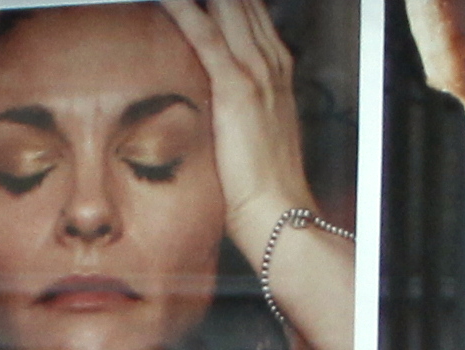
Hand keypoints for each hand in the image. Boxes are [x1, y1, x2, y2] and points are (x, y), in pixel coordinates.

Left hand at [154, 0, 317, 249]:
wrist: (279, 214)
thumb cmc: (260, 187)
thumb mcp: (250, 135)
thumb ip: (233, 109)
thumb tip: (205, 106)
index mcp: (275, 69)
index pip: (249, 12)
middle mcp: (270, 61)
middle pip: (242, 1)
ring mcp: (256, 72)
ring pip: (228, 6)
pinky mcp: (236, 88)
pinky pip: (206, 33)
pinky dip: (185, 9)